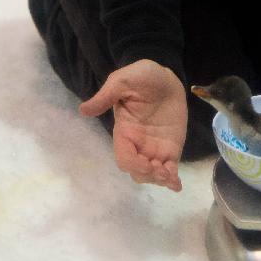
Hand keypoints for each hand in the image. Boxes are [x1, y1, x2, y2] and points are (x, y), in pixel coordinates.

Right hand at [79, 59, 187, 191]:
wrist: (165, 76)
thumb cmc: (143, 76)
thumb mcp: (122, 80)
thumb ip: (106, 96)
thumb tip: (83, 110)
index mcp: (125, 131)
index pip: (124, 157)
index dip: (133, 165)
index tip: (148, 164)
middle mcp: (138, 144)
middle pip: (137, 172)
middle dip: (148, 176)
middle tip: (162, 171)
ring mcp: (155, 147)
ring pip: (152, 174)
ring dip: (160, 179)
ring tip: (171, 176)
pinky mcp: (170, 147)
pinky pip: (170, 168)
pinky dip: (172, 179)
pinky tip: (176, 184)